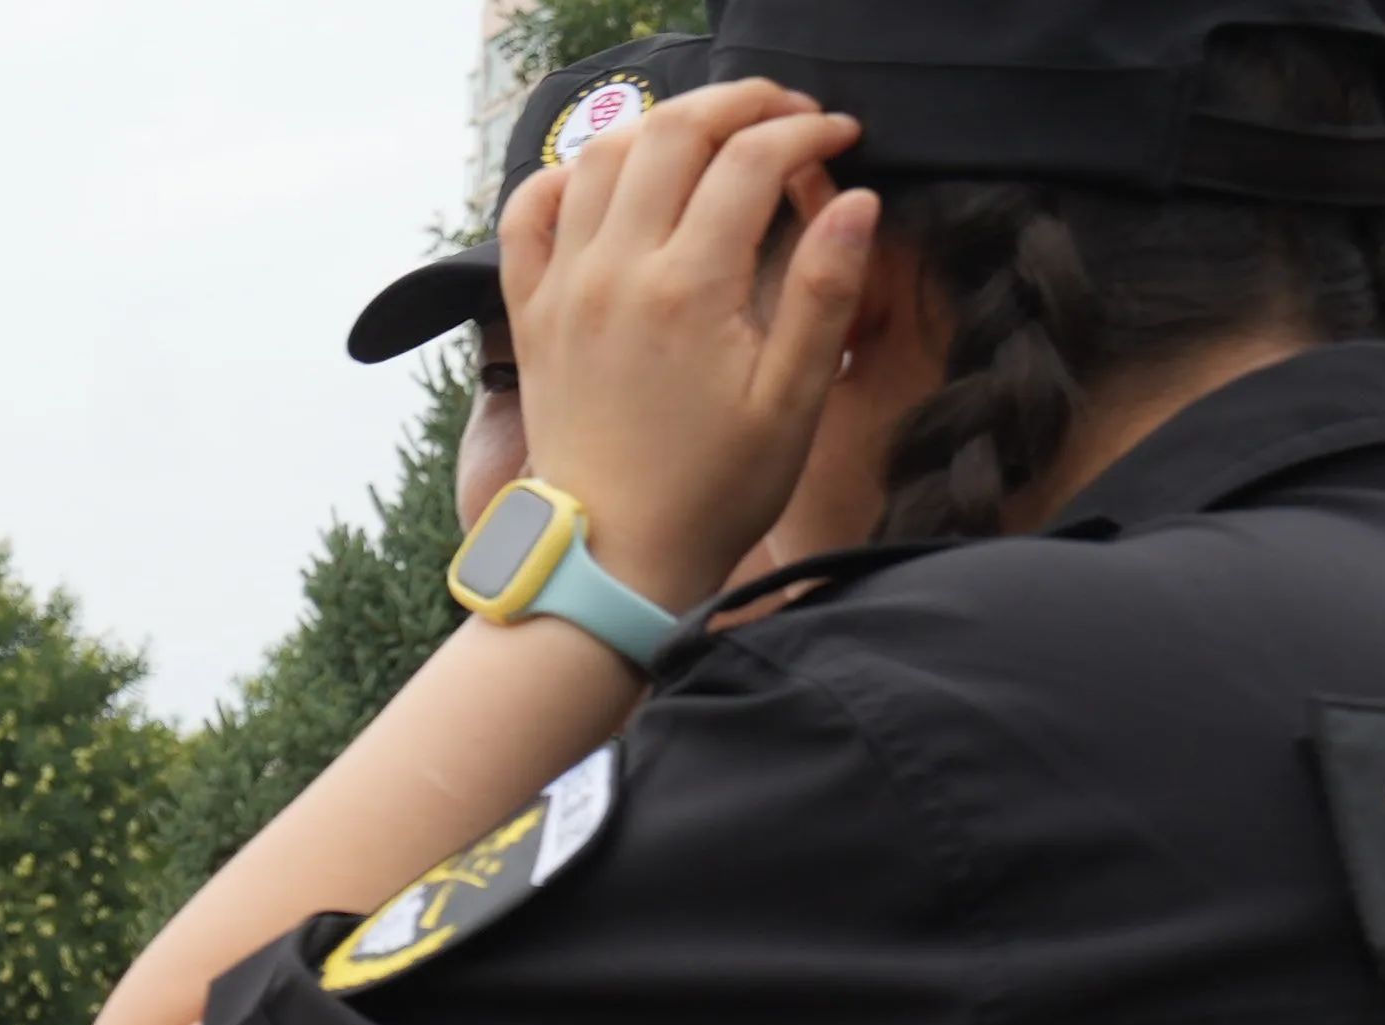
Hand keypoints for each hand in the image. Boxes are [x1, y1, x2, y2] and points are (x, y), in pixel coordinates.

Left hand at [499, 76, 875, 609]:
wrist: (611, 560)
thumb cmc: (711, 492)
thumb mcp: (793, 399)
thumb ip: (824, 291)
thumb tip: (857, 200)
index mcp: (688, 289)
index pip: (750, 161)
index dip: (807, 134)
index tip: (843, 141)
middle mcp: (614, 273)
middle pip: (672, 133)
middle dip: (740, 105)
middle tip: (788, 118)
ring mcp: (563, 289)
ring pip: (599, 157)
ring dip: (662, 127)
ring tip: (714, 139)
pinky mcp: (532, 314)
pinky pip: (526, 216)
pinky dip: (565, 177)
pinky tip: (610, 182)